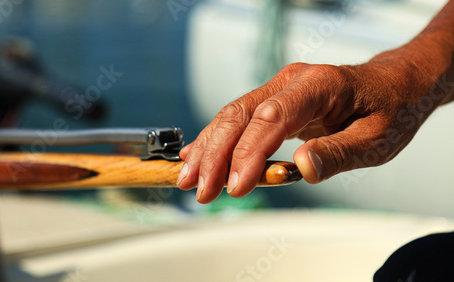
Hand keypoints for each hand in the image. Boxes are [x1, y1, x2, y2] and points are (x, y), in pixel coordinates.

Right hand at [177, 57, 450, 202]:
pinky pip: (238, 119)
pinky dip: (215, 139)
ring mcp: (279, 88)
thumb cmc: (387, 109)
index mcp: (319, 85)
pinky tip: (196, 155)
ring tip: (188, 179)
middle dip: (215, 154)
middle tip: (200, 190)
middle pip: (240, 114)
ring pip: (231, 115)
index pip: (271, 118)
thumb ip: (338, 153)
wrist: (392, 85)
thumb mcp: (376, 139)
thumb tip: (302, 168)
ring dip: (207, 148)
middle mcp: (291, 81)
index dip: (248, 153)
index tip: (234, 187)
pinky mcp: (273, 101)